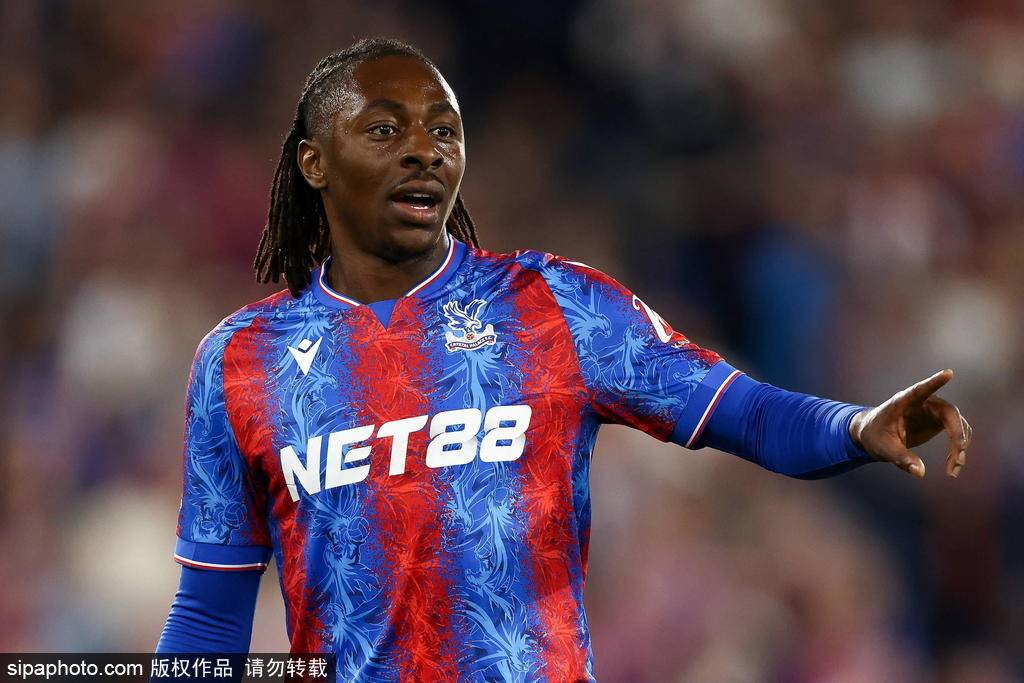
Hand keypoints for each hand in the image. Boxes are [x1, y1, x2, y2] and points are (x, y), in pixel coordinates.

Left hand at [848, 369, 971, 478]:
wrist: (873, 435)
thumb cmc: (874, 436)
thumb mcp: (883, 449)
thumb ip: (900, 458)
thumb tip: (920, 472)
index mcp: (904, 401)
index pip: (920, 389)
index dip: (934, 382)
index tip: (948, 373)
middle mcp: (923, 402)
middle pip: (949, 412)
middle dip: (957, 435)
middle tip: (958, 455)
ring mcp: (933, 411)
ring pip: (958, 424)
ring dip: (960, 446)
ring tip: (953, 470)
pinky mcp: (939, 421)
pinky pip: (957, 433)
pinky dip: (958, 450)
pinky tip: (951, 466)